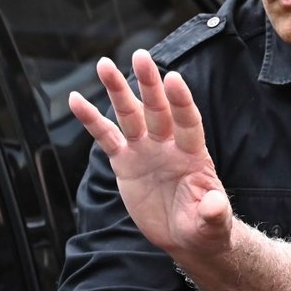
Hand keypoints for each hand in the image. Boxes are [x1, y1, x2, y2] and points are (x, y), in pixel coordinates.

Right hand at [68, 50, 233, 263]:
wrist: (185, 236)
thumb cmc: (204, 227)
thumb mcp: (212, 225)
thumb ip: (213, 213)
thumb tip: (214, 205)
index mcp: (193, 154)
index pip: (188, 122)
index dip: (181, 101)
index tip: (174, 78)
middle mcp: (168, 144)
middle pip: (157, 109)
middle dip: (149, 83)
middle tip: (140, 55)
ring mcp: (145, 150)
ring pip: (129, 114)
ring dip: (117, 90)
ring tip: (104, 64)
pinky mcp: (125, 161)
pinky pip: (106, 136)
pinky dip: (91, 119)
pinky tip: (76, 99)